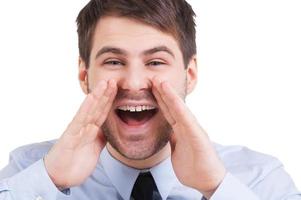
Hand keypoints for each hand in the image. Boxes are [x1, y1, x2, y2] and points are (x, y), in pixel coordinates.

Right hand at [44, 79, 116, 188]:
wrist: (60, 175)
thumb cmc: (76, 161)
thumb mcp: (95, 147)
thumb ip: (102, 136)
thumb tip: (111, 129)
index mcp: (91, 129)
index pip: (103, 111)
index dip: (111, 99)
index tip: (117, 87)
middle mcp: (85, 126)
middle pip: (98, 107)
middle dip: (106, 93)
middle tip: (114, 79)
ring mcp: (77, 129)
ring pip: (90, 109)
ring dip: (97, 96)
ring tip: (105, 83)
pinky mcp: (70, 135)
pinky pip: (79, 120)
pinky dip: (86, 108)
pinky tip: (91, 98)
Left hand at [152, 77, 225, 198]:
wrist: (208, 180)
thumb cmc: (194, 166)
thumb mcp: (177, 149)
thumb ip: (173, 138)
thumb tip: (168, 131)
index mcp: (181, 130)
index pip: (167, 111)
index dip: (158, 99)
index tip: (149, 87)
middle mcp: (187, 127)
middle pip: (172, 106)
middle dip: (161, 92)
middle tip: (152, 77)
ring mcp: (193, 130)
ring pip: (179, 110)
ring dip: (170, 95)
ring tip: (161, 82)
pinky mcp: (198, 138)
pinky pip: (187, 121)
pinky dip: (180, 110)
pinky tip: (174, 100)